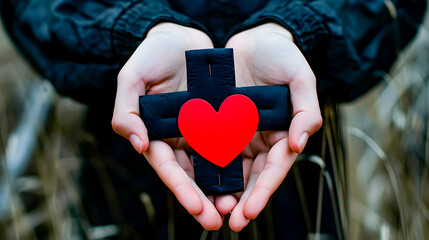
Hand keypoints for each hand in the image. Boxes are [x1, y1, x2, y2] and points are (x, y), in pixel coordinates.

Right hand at [111, 23, 221, 229]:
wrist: (181, 37)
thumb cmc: (152, 55)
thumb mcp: (132, 79)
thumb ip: (126, 112)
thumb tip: (138, 146)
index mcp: (156, 134)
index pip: (168, 168)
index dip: (182, 190)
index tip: (198, 209)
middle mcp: (180, 138)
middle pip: (192, 176)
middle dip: (205, 200)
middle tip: (220, 222)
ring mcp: (201, 131)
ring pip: (214, 166)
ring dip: (226, 189)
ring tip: (241, 209)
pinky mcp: (221, 121)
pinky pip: (231, 144)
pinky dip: (239, 162)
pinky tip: (252, 179)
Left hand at [217, 23, 322, 230]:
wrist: (253, 38)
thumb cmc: (282, 56)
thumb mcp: (301, 77)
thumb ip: (306, 110)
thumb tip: (299, 144)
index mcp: (281, 133)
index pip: (274, 169)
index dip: (263, 192)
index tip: (248, 212)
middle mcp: (259, 139)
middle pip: (251, 177)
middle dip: (241, 201)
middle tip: (228, 223)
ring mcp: (237, 133)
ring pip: (229, 169)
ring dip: (220, 191)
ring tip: (208, 211)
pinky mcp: (216, 124)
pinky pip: (209, 148)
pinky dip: (204, 167)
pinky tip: (194, 182)